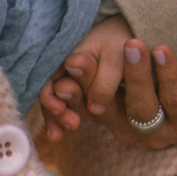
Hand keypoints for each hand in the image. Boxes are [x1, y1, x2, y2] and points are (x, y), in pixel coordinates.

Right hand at [35, 14, 129, 140]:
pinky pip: (66, 104)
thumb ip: (105, 81)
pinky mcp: (75, 89)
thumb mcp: (116, 57)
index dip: (52, 98)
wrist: (128, 39)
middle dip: (56, 112)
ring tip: (69, 130)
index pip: (48, 80)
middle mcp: (60, 68)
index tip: (62, 111)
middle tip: (74, 124)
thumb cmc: (120, 42)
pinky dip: (64, 117)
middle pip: (50, 93)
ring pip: (56, 101)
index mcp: (65, 55)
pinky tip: (61, 135)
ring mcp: (66, 80)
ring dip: (59, 117)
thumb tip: (95, 110)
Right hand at [37, 34, 176, 150]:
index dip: (72, 90)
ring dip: (135, 74)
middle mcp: (136, 130)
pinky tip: (162, 50)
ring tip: (132, 44)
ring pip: (141, 106)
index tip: (68, 63)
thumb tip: (72, 51)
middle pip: (106, 109)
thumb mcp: (137, 69)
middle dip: (93, 82)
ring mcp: (165, 130)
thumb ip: (108, 64)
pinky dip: (168, 74)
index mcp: (117, 118)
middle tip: (83, 56)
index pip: (84, 107)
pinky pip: (176, 99)